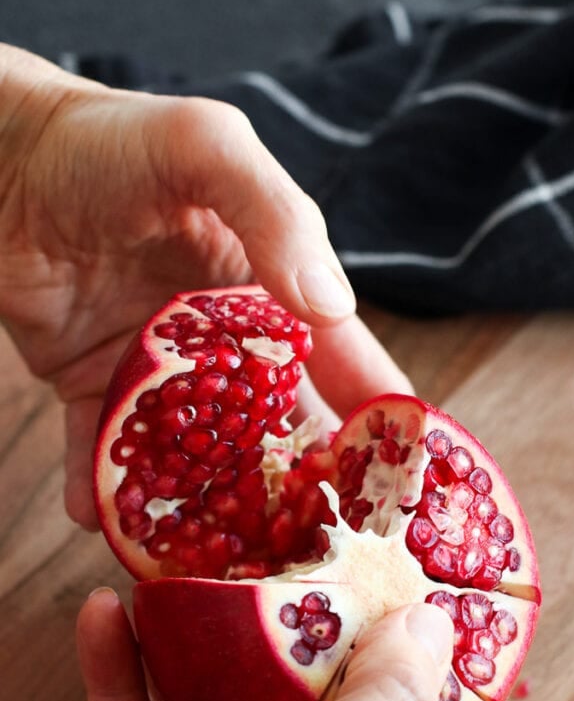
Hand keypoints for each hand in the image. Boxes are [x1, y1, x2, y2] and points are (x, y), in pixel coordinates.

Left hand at [0, 44, 410, 530]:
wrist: (2, 156)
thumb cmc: (112, 140)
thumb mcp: (209, 151)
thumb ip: (277, 218)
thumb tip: (332, 308)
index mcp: (272, 289)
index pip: (341, 359)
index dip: (376, 416)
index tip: (407, 476)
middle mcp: (226, 341)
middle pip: (278, 426)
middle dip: (301, 485)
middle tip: (320, 546)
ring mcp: (163, 372)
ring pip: (199, 454)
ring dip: (210, 506)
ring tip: (220, 560)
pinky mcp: (95, 386)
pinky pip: (106, 450)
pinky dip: (106, 488)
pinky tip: (107, 521)